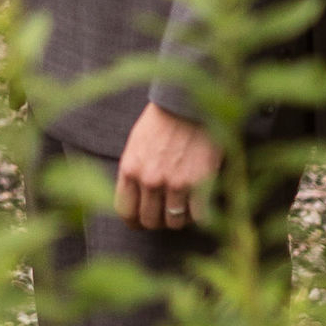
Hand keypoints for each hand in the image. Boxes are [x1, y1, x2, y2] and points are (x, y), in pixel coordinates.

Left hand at [114, 104, 217, 234]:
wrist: (189, 103)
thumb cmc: (162, 121)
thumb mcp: (136, 145)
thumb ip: (133, 173)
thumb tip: (135, 200)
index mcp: (129, 169)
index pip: (125, 212)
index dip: (134, 221)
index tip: (141, 221)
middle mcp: (149, 180)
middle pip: (149, 221)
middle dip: (157, 221)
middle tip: (166, 213)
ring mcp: (175, 183)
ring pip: (174, 222)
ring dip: (179, 218)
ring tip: (184, 206)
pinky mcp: (200, 183)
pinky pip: (199, 217)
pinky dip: (200, 215)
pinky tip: (200, 204)